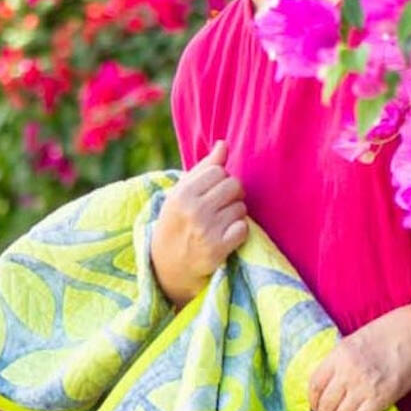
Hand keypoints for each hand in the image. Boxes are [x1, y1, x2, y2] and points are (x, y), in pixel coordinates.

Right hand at [150, 140, 247, 306]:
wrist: (166, 266)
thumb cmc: (177, 222)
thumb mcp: (181, 193)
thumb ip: (204, 168)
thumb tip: (224, 144)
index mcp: (182, 193)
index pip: (219, 171)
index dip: (220, 180)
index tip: (211, 192)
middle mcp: (194, 210)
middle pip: (234, 185)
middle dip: (232, 194)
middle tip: (219, 207)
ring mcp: (207, 230)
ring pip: (241, 207)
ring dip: (235, 214)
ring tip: (219, 223)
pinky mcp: (219, 249)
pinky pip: (243, 228)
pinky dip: (239, 232)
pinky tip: (225, 236)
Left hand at [307, 305, 410, 410]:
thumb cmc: (393, 329)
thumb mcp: (358, 338)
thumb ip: (345, 358)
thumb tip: (336, 379)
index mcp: (339, 353)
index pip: (315, 383)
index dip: (313, 401)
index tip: (315, 410)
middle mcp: (347, 370)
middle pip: (326, 403)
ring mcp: (364, 385)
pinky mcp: (382, 396)